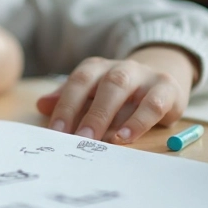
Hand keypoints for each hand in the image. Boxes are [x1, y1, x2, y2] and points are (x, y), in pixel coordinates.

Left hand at [36, 46, 198, 143]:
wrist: (162, 80)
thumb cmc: (118, 94)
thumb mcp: (93, 95)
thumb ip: (68, 100)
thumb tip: (40, 105)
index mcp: (96, 68)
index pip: (78, 82)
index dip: (66, 105)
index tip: (56, 130)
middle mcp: (118, 67)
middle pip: (99, 84)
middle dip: (86, 112)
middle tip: (76, 138)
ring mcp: (143, 76)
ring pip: (122, 88)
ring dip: (108, 114)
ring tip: (98, 140)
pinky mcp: (166, 89)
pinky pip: (152, 104)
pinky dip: (138, 122)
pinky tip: (125, 138)